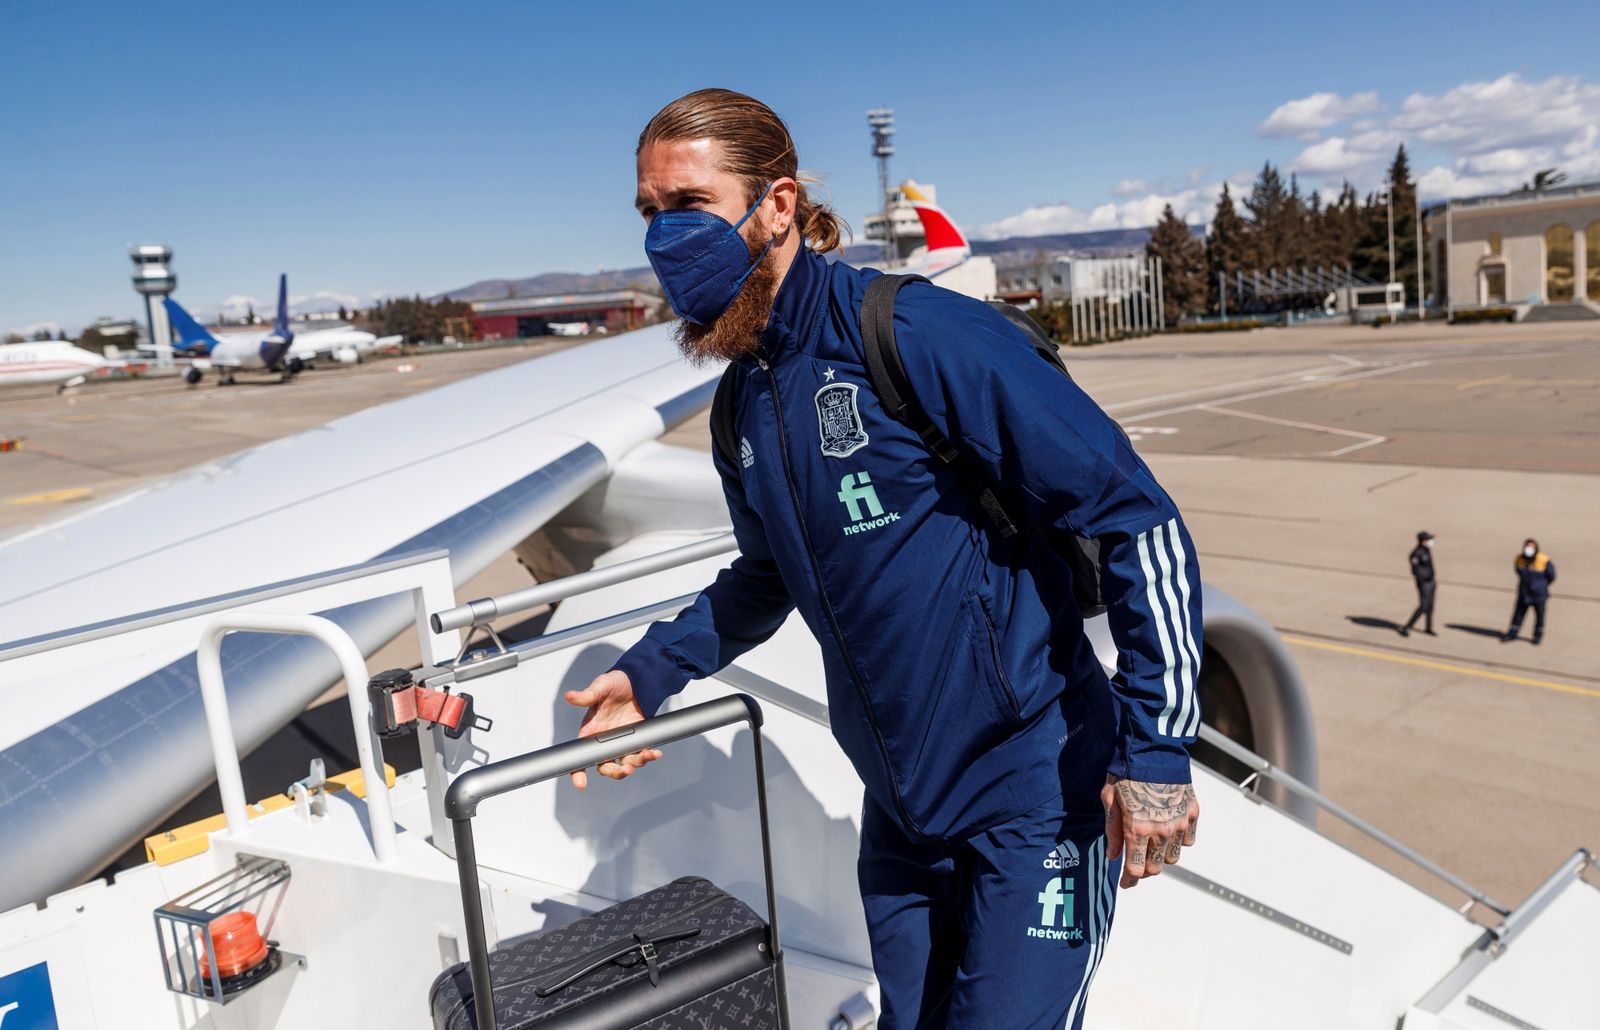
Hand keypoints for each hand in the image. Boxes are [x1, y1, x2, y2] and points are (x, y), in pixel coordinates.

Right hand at [564, 670, 660, 789]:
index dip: (578, 771)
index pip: (581, 755)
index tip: (580, 783)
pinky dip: (648, 755)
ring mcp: (621, 742)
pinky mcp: (636, 739)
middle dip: (615, 772)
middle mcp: (605, 741)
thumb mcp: (601, 686)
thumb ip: (586, 695)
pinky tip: (654, 752)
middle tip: (625, 770)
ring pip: (625, 763)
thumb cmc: (615, 683)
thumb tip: (570, 696)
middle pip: (605, 766)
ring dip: (635, 764)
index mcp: (591, 731)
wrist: (637, 680)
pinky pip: (640, 753)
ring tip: (646, 755)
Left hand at [1101, 777, 1198, 888]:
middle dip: (1144, 870)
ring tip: (1151, 845)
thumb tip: (1114, 855)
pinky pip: (1188, 840)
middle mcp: (1162, 831)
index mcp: (1138, 829)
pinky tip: (1168, 832)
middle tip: (1136, 863)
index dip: (1129, 880)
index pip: (1135, 869)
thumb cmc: (1127, 771)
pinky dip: (1179, 842)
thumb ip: (1113, 830)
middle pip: (1155, 867)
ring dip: (1161, 857)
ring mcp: (1180, 823)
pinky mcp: (1193, 813)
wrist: (1154, 749)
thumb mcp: (1109, 799)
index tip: (1126, 883)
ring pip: (1173, 857)